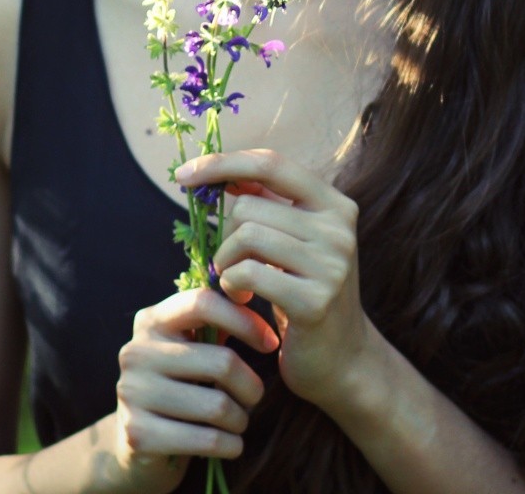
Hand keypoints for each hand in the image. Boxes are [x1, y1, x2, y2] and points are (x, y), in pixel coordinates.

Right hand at [108, 286, 280, 493]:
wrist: (139, 446)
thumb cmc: (180, 387)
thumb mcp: (191, 348)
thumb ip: (215, 322)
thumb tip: (252, 292)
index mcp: (151, 321)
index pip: (203, 303)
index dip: (245, 320)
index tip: (269, 343)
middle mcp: (136, 352)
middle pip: (222, 362)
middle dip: (251, 386)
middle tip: (254, 398)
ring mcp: (132, 393)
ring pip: (218, 406)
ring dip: (241, 419)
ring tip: (238, 422)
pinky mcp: (138, 435)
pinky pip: (207, 440)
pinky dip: (231, 445)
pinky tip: (231, 444)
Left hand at [175, 148, 375, 413]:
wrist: (342, 361)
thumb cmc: (306, 296)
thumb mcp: (293, 244)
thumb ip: (267, 208)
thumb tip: (222, 176)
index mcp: (335, 205)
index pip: (271, 164)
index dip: (222, 164)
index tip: (182, 174)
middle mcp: (339, 228)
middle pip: (250, 207)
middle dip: (224, 236)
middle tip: (229, 263)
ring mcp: (332, 264)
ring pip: (247, 236)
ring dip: (226, 262)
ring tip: (233, 282)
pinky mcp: (315, 300)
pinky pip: (248, 274)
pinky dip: (232, 285)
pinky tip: (240, 301)